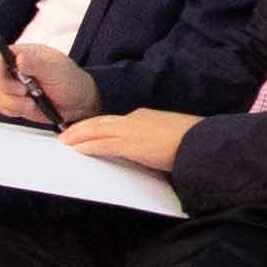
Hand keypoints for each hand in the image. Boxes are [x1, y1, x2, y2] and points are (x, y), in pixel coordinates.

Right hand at [0, 41, 97, 127]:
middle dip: (8, 87)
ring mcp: (14, 87)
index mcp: (26, 55)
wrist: (78, 104)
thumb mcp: (57, 71)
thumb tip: (19, 59)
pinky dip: (14, 110)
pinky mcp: (15, 102)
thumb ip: (37, 65)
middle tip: (24, 91)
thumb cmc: (71, 81)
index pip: (2, 55)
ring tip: (32, 102)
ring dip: (13, 102)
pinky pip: (2, 107)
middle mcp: (16, 70)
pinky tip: (30, 107)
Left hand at [59, 108, 196, 169]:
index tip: (85, 130)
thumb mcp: (169, 136)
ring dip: (78, 136)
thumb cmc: (191, 141)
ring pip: (96, 130)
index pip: (114, 121)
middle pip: (100, 122)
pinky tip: (77, 150)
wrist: (200, 142)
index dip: (96, 125)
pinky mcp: (130, 144)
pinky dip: (87, 146)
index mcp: (144, 116)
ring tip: (65, 142)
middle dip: (81, 128)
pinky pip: (102, 144)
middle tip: (65, 134)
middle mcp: (134, 118)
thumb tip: (147, 149)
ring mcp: (131, 130)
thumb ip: (154, 140)